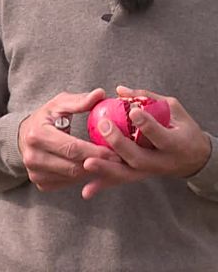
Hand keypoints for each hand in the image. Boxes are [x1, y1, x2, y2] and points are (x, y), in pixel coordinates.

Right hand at [18, 88, 120, 191]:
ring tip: (108, 163)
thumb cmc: (45, 117)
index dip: (95, 151)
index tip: (115, 151)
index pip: (72, 147)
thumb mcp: (59, 104)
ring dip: (92, 171)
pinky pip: (67, 184)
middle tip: (118, 160)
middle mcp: (33, 157)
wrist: (22, 136)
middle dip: (98, 164)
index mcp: (38, 135)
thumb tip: (100, 94)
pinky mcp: (40, 183)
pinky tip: (92, 168)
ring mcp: (35, 173)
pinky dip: (82, 177)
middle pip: (73, 166)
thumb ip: (80, 101)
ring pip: (72, 177)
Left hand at [81, 85, 211, 198]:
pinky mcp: (139, 177)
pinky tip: (86, 190)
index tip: (132, 112)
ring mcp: (149, 172)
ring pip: (126, 174)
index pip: (159, 135)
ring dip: (105, 170)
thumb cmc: (183, 128)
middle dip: (119, 143)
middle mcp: (161, 162)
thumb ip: (147, 97)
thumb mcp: (173, 109)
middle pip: (138, 157)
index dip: (146, 124)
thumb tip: (120, 90)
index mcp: (174, 144)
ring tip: (87, 163)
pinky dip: (102, 185)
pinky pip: (119, 181)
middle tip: (104, 125)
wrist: (195, 159)